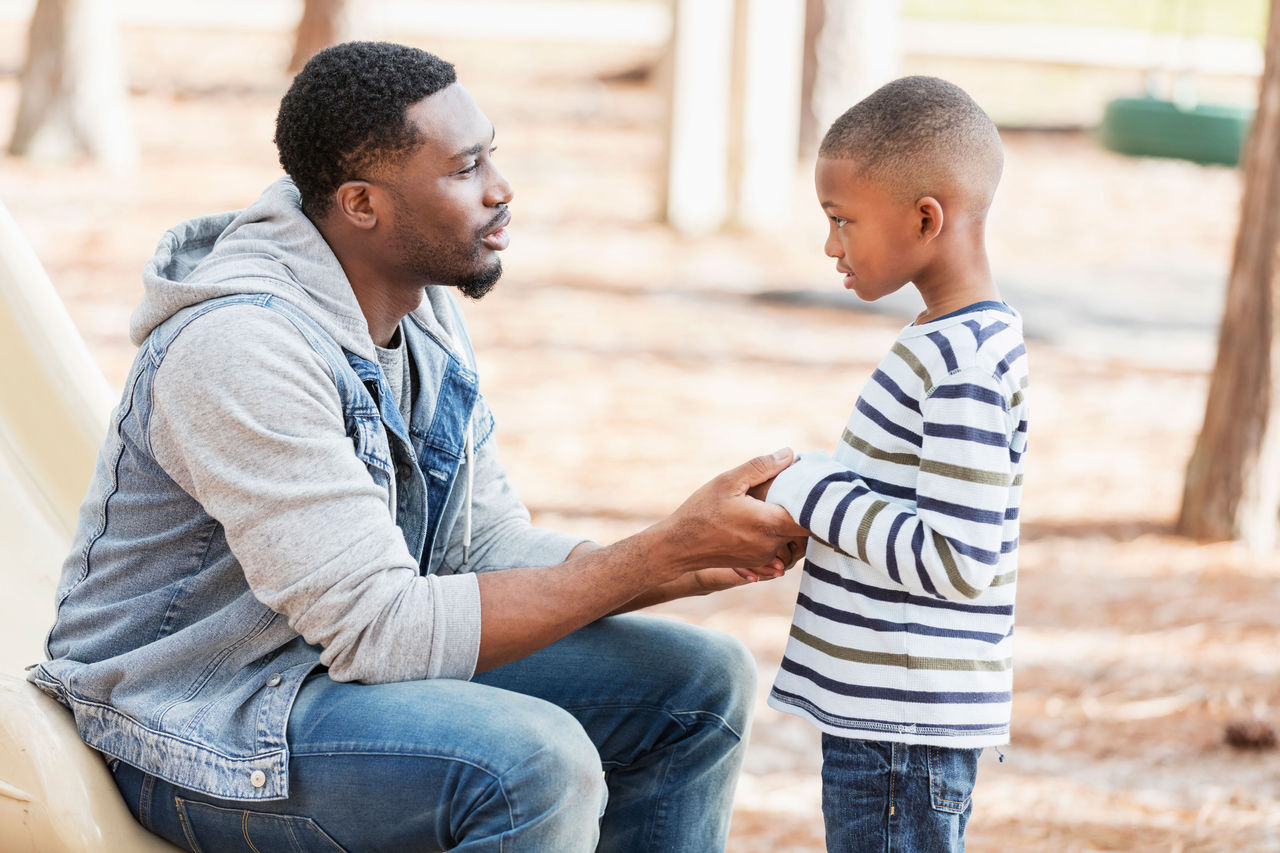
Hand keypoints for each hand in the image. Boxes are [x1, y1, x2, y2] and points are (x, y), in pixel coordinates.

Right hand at [654, 448, 810, 576]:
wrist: (678, 546)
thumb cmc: (700, 512)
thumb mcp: (728, 481)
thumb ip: (761, 467)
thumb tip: (790, 454)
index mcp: (768, 523)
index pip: (811, 518)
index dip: (820, 502)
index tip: (821, 486)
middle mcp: (771, 544)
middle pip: (804, 528)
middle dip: (805, 508)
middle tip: (802, 487)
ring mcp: (765, 556)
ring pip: (791, 537)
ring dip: (789, 520)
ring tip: (779, 501)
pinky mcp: (758, 562)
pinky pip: (778, 545)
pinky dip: (777, 531)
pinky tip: (764, 517)